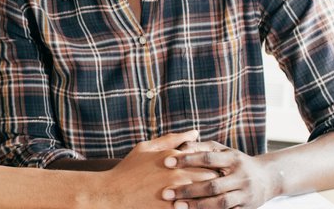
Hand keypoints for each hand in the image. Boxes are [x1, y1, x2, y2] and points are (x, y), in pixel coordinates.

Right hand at [97, 131, 219, 208]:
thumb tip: (195, 132)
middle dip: (217, 180)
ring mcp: (177, 195)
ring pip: (208, 196)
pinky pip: (196, 208)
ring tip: (213, 197)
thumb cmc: (128, 170)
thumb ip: (172, 139)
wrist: (112, 195)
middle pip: (213, 178)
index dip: (215, 163)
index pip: (208, 158)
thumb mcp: (146, 148)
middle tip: (220, 183)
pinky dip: (200, 207)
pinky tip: (200, 206)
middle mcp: (178, 175)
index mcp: (174, 158)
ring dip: (212, 196)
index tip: (217, 167)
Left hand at [162, 142, 281, 208]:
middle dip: (188, 190)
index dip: (187, 160)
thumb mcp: (223, 150)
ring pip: (220, 203)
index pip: (208, 158)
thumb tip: (179, 146)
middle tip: (166, 193)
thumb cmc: (236, 162)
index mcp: (233, 159)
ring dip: (197, 206)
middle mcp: (241, 177)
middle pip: (212, 185)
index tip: (166, 162)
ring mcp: (244, 194)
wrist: (268, 178)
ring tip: (177, 206)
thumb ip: (201, 147)